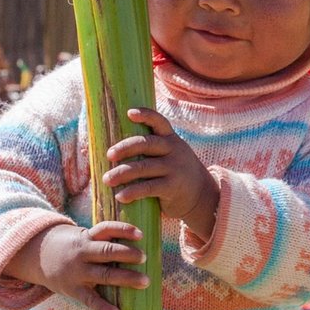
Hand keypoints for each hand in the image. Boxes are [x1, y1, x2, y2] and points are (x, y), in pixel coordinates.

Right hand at [8, 219, 146, 309]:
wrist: (39, 256)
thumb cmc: (73, 248)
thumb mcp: (84, 237)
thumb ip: (104, 240)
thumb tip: (138, 244)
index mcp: (87, 237)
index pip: (106, 229)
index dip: (123, 230)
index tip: (140, 234)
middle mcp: (83, 253)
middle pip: (107, 251)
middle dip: (127, 254)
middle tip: (144, 258)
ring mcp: (78, 272)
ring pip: (104, 275)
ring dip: (126, 278)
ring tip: (145, 282)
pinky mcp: (73, 289)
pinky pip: (90, 300)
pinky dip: (103, 308)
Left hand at [104, 109, 219, 241]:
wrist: (202, 195)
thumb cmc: (174, 172)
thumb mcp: (170, 154)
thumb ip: (152, 149)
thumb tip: (113, 150)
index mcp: (170, 139)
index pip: (159, 122)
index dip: (145, 115)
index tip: (129, 113)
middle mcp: (173, 150)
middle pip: (146, 144)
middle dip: (125, 148)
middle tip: (109, 155)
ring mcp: (174, 168)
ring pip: (143, 167)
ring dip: (122, 173)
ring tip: (107, 180)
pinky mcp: (172, 187)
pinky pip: (148, 187)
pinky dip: (132, 192)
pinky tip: (120, 196)